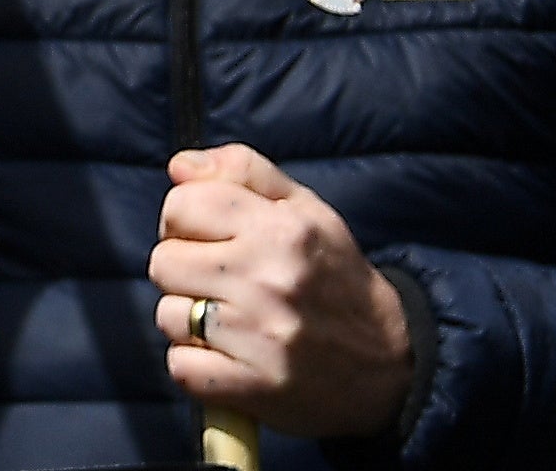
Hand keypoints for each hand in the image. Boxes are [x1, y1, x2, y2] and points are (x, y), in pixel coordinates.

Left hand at [153, 145, 413, 441]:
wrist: (391, 364)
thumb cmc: (335, 276)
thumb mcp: (304, 209)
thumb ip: (242, 171)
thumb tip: (179, 166)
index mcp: (283, 230)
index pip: (180, 206)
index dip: (184, 220)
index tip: (207, 237)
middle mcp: (270, 281)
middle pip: (164, 262)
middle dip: (184, 270)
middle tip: (219, 282)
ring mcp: (261, 338)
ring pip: (169, 315)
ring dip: (189, 320)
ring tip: (228, 321)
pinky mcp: (254, 387)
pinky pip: (181, 367)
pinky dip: (195, 365)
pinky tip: (227, 357)